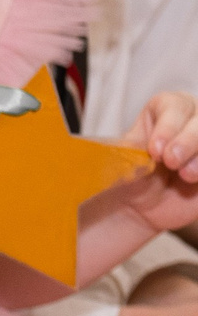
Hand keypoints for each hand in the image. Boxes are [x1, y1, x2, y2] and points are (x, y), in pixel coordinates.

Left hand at [120, 93, 197, 233]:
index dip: (167, 126)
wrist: (142, 209)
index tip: (154, 150)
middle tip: (171, 161)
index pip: (173, 105)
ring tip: (186, 175)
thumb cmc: (131, 180)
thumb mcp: (124, 164)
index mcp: (165, 111)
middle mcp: (193, 119)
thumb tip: (130, 149)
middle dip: (188, 139)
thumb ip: (128, 153)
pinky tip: (196, 180)